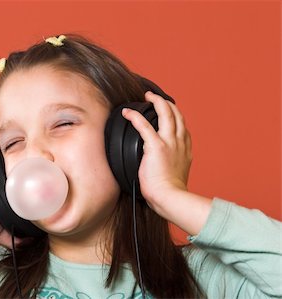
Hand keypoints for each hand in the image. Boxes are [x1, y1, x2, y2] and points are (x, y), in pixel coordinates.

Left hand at [121, 91, 191, 209]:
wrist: (171, 198)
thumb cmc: (170, 193)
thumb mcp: (177, 174)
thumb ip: (172, 165)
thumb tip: (162, 166)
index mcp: (185, 149)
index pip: (182, 127)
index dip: (175, 116)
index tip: (167, 112)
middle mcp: (180, 142)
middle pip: (177, 115)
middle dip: (167, 103)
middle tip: (155, 98)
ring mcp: (170, 142)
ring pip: (166, 113)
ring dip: (156, 101)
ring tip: (147, 96)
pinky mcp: (156, 146)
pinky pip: (144, 125)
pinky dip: (135, 117)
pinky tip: (127, 113)